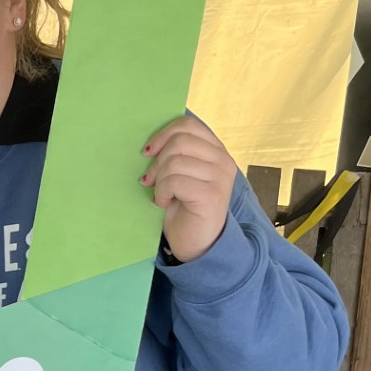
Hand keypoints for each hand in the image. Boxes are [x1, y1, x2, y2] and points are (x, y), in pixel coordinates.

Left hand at [141, 115, 234, 262]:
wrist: (197, 243)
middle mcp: (223, 160)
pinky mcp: (212, 194)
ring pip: (175, 161)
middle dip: (157, 161)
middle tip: (150, 179)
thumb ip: (177, 154)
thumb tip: (150, 143)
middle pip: (179, 141)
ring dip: (159, 180)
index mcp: (216, 150)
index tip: (147, 152)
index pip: (188, 126)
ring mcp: (220, 177)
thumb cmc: (184, 207)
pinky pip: (175, 181)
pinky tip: (165, 203)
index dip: (162, 135)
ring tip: (161, 195)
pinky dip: (162, 193)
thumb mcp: (182, 173)